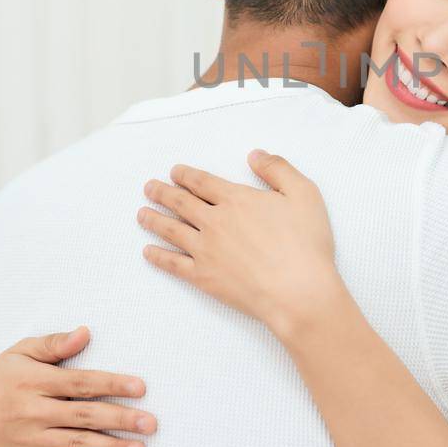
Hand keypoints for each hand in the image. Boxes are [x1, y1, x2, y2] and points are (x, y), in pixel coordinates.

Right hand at [0, 326, 157, 446]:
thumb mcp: (19, 353)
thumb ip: (53, 344)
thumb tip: (86, 333)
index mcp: (35, 381)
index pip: (80, 382)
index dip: (111, 384)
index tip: (141, 387)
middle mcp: (34, 411)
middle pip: (84, 415)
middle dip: (120, 419)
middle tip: (151, 424)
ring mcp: (31, 439)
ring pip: (77, 444)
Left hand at [137, 149, 348, 337]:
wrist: (298, 291)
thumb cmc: (306, 244)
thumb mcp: (304, 193)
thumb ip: (277, 169)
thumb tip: (254, 155)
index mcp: (236, 199)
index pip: (203, 182)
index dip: (186, 175)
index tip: (174, 172)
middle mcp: (215, 222)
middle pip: (181, 202)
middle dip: (162, 192)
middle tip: (149, 187)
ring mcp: (205, 250)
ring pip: (171, 230)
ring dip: (154, 220)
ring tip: (141, 214)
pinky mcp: (204, 277)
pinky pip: (173, 264)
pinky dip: (158, 257)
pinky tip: (148, 252)